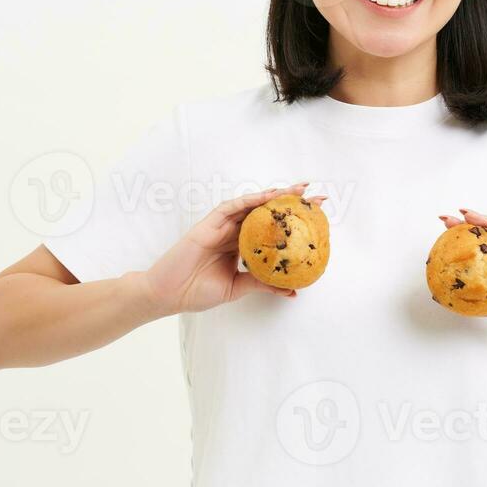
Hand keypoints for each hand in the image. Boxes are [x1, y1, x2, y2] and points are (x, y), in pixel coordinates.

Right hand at [147, 183, 326, 315]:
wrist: (168, 294)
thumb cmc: (197, 292)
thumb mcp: (237, 287)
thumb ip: (262, 283)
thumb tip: (292, 290)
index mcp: (240, 246)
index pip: (272, 229)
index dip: (293, 221)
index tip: (317, 217)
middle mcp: (233, 232)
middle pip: (266, 213)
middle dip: (291, 203)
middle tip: (317, 197)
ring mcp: (221, 226)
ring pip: (251, 205)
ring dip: (275, 196)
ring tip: (298, 191)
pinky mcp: (208, 224)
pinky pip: (230, 208)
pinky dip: (249, 201)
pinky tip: (266, 197)